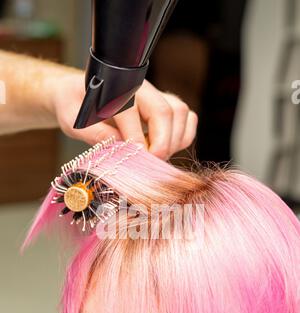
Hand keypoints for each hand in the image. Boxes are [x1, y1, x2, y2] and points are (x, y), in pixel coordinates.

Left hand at [52, 73, 197, 159]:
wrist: (81, 93)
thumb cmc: (76, 106)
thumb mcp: (73, 120)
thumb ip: (93, 133)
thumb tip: (118, 147)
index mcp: (116, 87)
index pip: (133, 113)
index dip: (136, 141)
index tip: (134, 162)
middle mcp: (142, 87)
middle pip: (165, 111)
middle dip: (161, 143)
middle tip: (150, 165)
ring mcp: (158, 94)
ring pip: (180, 114)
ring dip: (174, 141)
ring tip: (155, 157)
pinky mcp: (168, 105)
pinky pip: (188, 119)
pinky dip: (183, 137)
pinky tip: (167, 148)